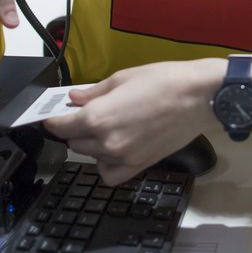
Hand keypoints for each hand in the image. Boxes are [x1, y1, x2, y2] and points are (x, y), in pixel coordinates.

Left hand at [45, 59, 223, 184]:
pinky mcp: (139, 166)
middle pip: (74, 142)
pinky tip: (113, 151)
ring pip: (90, 157)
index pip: (60, 126)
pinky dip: (106, 165)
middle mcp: (105, 142)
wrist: (198, 98)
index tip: (53, 116)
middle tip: (85, 116)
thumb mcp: (122, 78)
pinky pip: (110, 175)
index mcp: (97, 117)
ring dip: (91, 145)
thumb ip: (94, 93)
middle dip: (74, 130)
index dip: (53, 120)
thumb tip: (74, 99)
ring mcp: (122, 157)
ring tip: (105, 129)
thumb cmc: (163, 81)